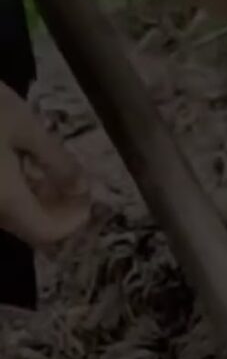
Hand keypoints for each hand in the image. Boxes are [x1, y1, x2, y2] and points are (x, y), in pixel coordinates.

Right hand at [0, 84, 88, 246]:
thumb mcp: (23, 125)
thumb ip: (57, 161)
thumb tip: (81, 187)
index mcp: (4, 200)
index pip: (48, 233)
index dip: (74, 218)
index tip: (87, 193)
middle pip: (27, 226)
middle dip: (55, 205)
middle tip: (70, 176)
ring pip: (7, 214)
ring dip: (32, 197)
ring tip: (45, 165)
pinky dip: (10, 189)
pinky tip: (14, 160)